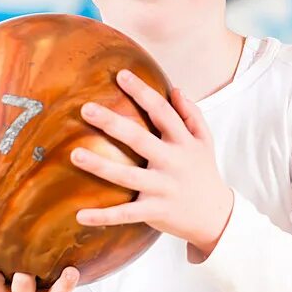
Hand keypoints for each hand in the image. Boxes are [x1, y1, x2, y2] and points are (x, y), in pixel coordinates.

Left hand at [73, 69, 234, 260]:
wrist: (216, 216)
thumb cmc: (204, 173)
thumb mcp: (205, 141)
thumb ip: (192, 114)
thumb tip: (175, 89)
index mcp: (183, 142)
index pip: (162, 111)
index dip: (142, 92)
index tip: (121, 75)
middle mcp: (172, 162)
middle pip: (139, 139)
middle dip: (113, 123)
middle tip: (86, 109)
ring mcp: (163, 188)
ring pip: (127, 176)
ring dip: (100, 166)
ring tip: (74, 155)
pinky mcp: (155, 211)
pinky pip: (126, 214)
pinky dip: (104, 216)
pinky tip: (79, 214)